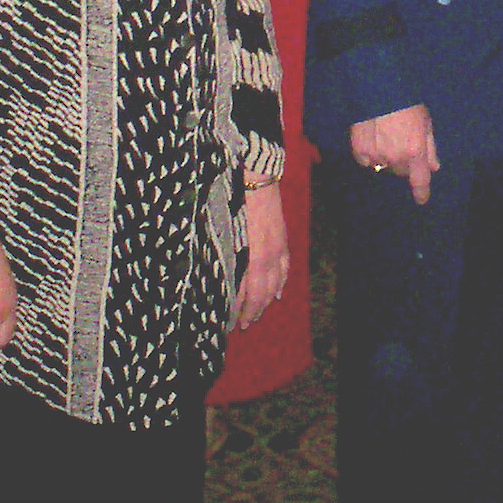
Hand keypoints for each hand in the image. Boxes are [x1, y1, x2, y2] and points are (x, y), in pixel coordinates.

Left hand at [233, 181, 289, 328]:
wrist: (257, 176)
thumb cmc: (233, 202)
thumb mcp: (224, 232)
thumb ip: (223, 257)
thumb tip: (217, 278)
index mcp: (250, 257)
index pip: (245, 293)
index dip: (238, 310)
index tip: (228, 324)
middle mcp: (266, 257)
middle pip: (261, 293)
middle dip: (252, 311)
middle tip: (242, 326)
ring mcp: (277, 249)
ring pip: (275, 284)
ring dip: (265, 302)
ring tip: (257, 315)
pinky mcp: (283, 240)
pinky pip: (285, 268)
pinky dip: (281, 284)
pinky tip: (277, 294)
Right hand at [351, 105, 440, 204]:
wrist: (377, 88)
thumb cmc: (406, 102)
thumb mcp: (425, 122)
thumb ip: (430, 147)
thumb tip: (434, 167)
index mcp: (415, 151)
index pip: (420, 180)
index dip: (421, 192)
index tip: (421, 200)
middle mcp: (395, 158)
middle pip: (401, 172)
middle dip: (404, 162)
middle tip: (402, 142)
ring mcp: (376, 156)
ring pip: (383, 167)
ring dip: (386, 158)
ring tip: (386, 136)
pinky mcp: (358, 150)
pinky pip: (366, 161)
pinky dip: (369, 154)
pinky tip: (372, 138)